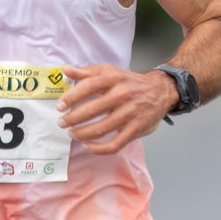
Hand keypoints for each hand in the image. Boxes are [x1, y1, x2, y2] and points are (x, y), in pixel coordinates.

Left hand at [57, 65, 175, 154]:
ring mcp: (129, 113)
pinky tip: (87, 145)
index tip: (60, 106)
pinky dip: (97, 148)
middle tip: (62, 123)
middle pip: (91, 109)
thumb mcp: (110, 72)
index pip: (87, 87)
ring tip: (72, 133)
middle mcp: (122, 95)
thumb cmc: (130, 82)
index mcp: (113, 78)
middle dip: (72, 118)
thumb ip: (87, 72)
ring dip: (82, 134)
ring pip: (100, 128)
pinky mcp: (135, 129)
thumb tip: (65, 70)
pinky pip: (114, 144)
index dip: (71, 97)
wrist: (160, 91)